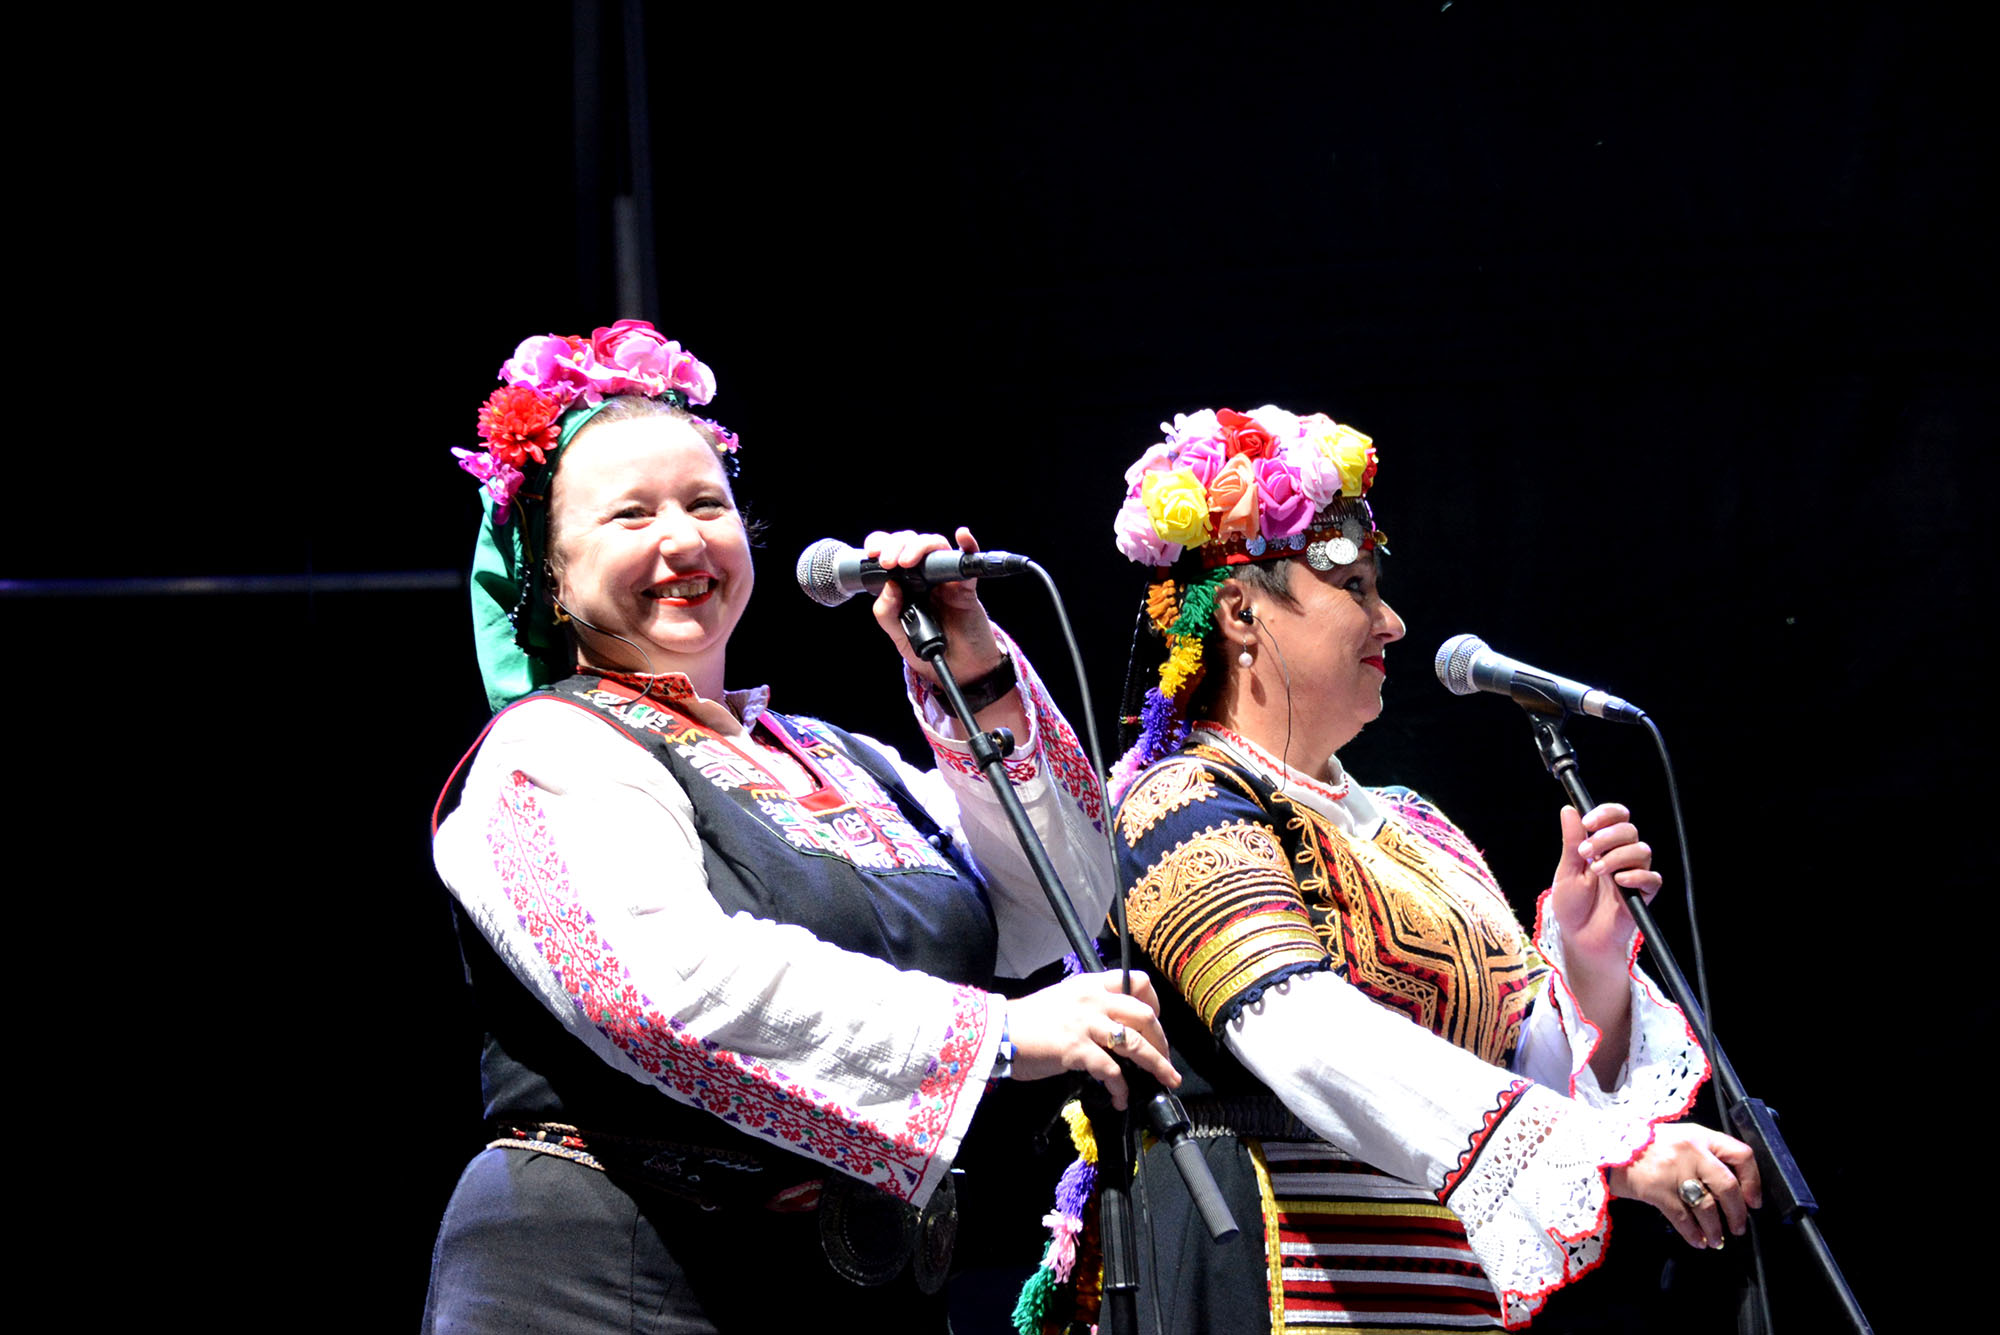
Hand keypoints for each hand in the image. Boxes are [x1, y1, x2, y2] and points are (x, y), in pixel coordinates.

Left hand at [867, 527, 1011, 702]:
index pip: (891, 553)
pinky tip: (962, 536)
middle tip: (888, 562)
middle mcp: (924, 575)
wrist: (960, 670)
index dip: (881, 545)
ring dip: (919, 546)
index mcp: (904, 582)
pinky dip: (968, 545)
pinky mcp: (966, 586)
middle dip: (896, 544)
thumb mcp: (898, 634)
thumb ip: (886, 613)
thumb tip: (889, 586)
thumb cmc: (930, 648)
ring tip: (907, 562)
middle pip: (911, 543)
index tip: (872, 554)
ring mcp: (945, 578)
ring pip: (934, 546)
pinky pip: (968, 561)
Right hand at [1004, 970, 1179, 1110]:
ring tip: (1166, 1081)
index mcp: (1091, 985)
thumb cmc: (1027, 1020)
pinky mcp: (1077, 1049)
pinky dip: (1121, 1088)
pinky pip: (1111, 1070)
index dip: (1154, 1003)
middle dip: (1162, 1040)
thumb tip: (1111, 1027)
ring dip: (1157, 1065)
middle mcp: (1093, 1000)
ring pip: (1136, 1043)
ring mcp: (1086, 1024)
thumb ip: (1089, 1006)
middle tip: (1166, 1058)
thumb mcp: (1063, 1000)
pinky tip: (1121, 1099)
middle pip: (1145, 1015)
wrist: (998, 1031)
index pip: (1136, 981)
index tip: (1155, 1023)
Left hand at [1549, 803, 1660, 972]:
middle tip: (1586, 852)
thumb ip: (1572, 841)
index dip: (1606, 814)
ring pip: (1641, 850)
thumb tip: (1569, 809)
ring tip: (1597, 871)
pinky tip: (1619, 881)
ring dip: (1617, 856)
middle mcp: (1621, 855)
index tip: (1588, 822)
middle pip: (1629, 830)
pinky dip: (1636, 876)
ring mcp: (1634, 873)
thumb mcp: (1567, 870)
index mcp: (1603, 845)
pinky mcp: (1644, 894)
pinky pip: (1651, 878)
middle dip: (1607, 837)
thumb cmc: (1572, 904)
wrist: (1580, 937)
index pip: (1616, 817)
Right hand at [1609, 1121, 1762, 1248]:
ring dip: (1716, 1229)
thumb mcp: (1677, 1138)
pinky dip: (1694, 1234)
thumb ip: (1702, 1153)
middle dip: (1737, 1213)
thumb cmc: (1641, 1143)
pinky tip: (1697, 1241)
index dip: (1752, 1181)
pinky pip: (1684, 1219)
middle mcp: (1691, 1152)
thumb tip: (1730, 1186)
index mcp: (1699, 1135)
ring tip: (1717, 1239)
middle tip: (1739, 1227)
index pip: (1740, 1155)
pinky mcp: (1658, 1191)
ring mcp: (1674, 1171)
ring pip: (1708, 1207)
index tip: (1753, 1200)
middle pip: (1728, 1187)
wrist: (1603, 1146)